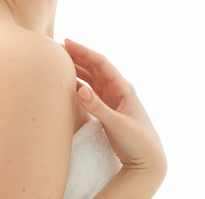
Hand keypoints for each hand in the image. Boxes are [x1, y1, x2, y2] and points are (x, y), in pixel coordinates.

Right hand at [64, 39, 166, 179]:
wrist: (147, 161)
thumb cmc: (138, 142)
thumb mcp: (118, 124)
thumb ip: (98, 107)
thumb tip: (80, 88)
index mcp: (123, 88)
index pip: (101, 63)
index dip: (84, 51)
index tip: (67, 43)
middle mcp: (117, 89)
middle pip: (94, 67)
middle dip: (77, 56)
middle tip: (57, 47)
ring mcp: (111, 98)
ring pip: (91, 77)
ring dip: (76, 68)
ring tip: (59, 61)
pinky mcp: (106, 109)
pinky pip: (90, 90)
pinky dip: (78, 83)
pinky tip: (67, 82)